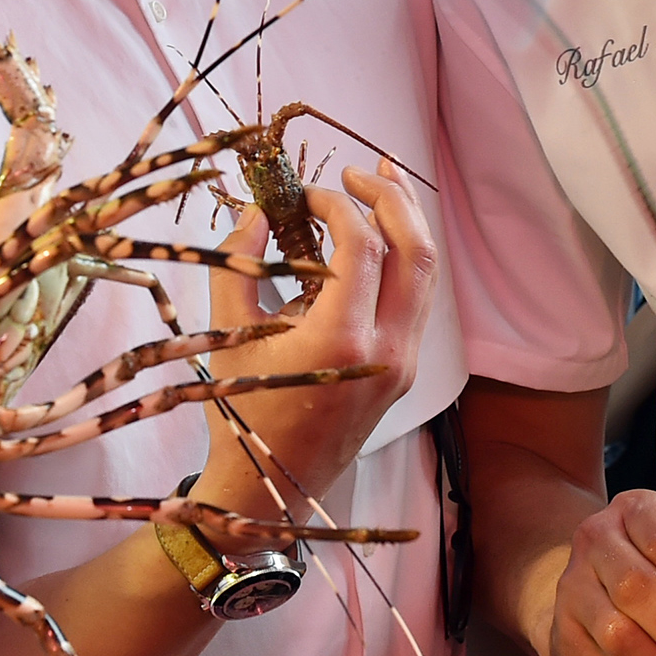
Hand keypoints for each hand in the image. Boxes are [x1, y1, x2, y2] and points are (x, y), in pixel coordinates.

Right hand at [193, 163, 436, 537]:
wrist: (271, 485)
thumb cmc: (242, 411)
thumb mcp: (227, 333)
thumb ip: (237, 264)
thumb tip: (256, 209)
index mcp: (342, 341)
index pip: (362, 247)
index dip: (336, 205)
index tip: (306, 194)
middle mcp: (386, 351)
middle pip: (415, 252)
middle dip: (391, 198)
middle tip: (358, 170)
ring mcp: (402, 363)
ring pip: (427, 274)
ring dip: (408, 222)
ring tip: (385, 180)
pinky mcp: (403, 370)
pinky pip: (418, 299)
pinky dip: (406, 257)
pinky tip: (386, 232)